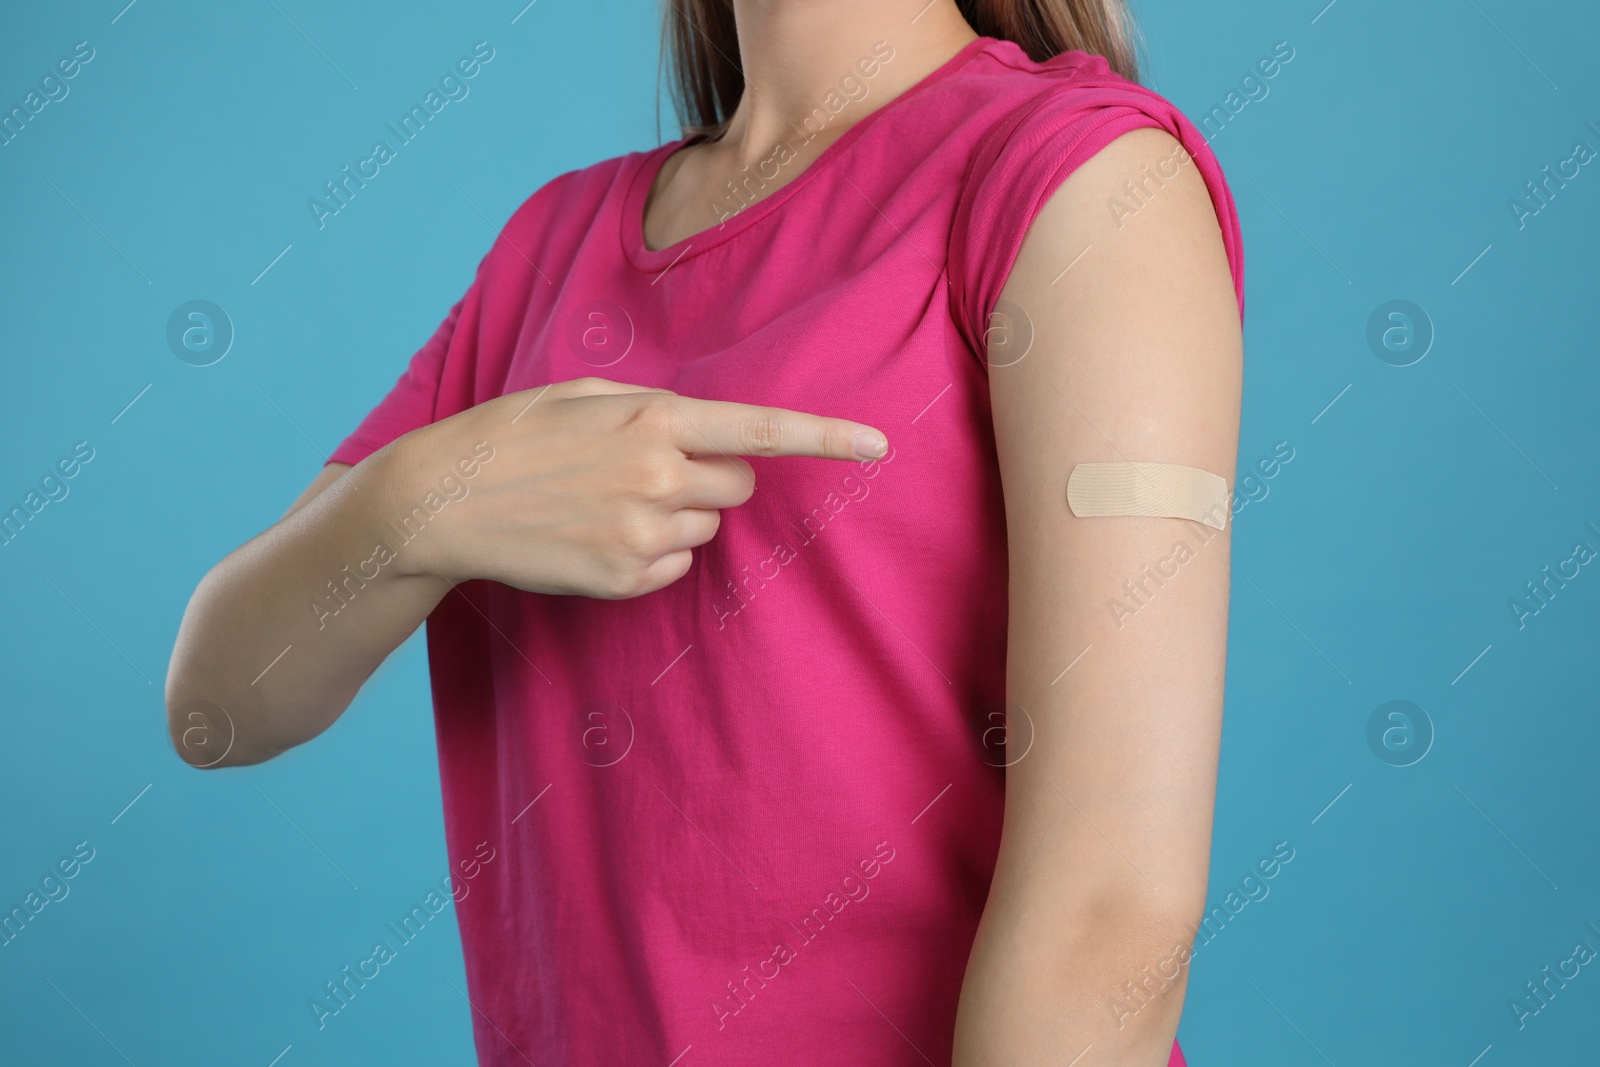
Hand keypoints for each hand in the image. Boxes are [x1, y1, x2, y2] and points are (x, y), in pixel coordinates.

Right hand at [384, 377, 888, 598]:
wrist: (442, 502)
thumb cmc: (513, 434)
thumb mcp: (585, 395)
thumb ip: (657, 408)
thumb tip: (711, 436)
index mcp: (655, 421)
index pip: (762, 431)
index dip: (827, 438)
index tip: (878, 444)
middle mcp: (659, 479)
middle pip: (738, 485)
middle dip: (709, 475)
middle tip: (644, 467)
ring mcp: (642, 536)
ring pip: (705, 527)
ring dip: (673, 514)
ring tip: (603, 500)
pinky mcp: (623, 580)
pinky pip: (674, 565)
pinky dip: (649, 552)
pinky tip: (595, 534)